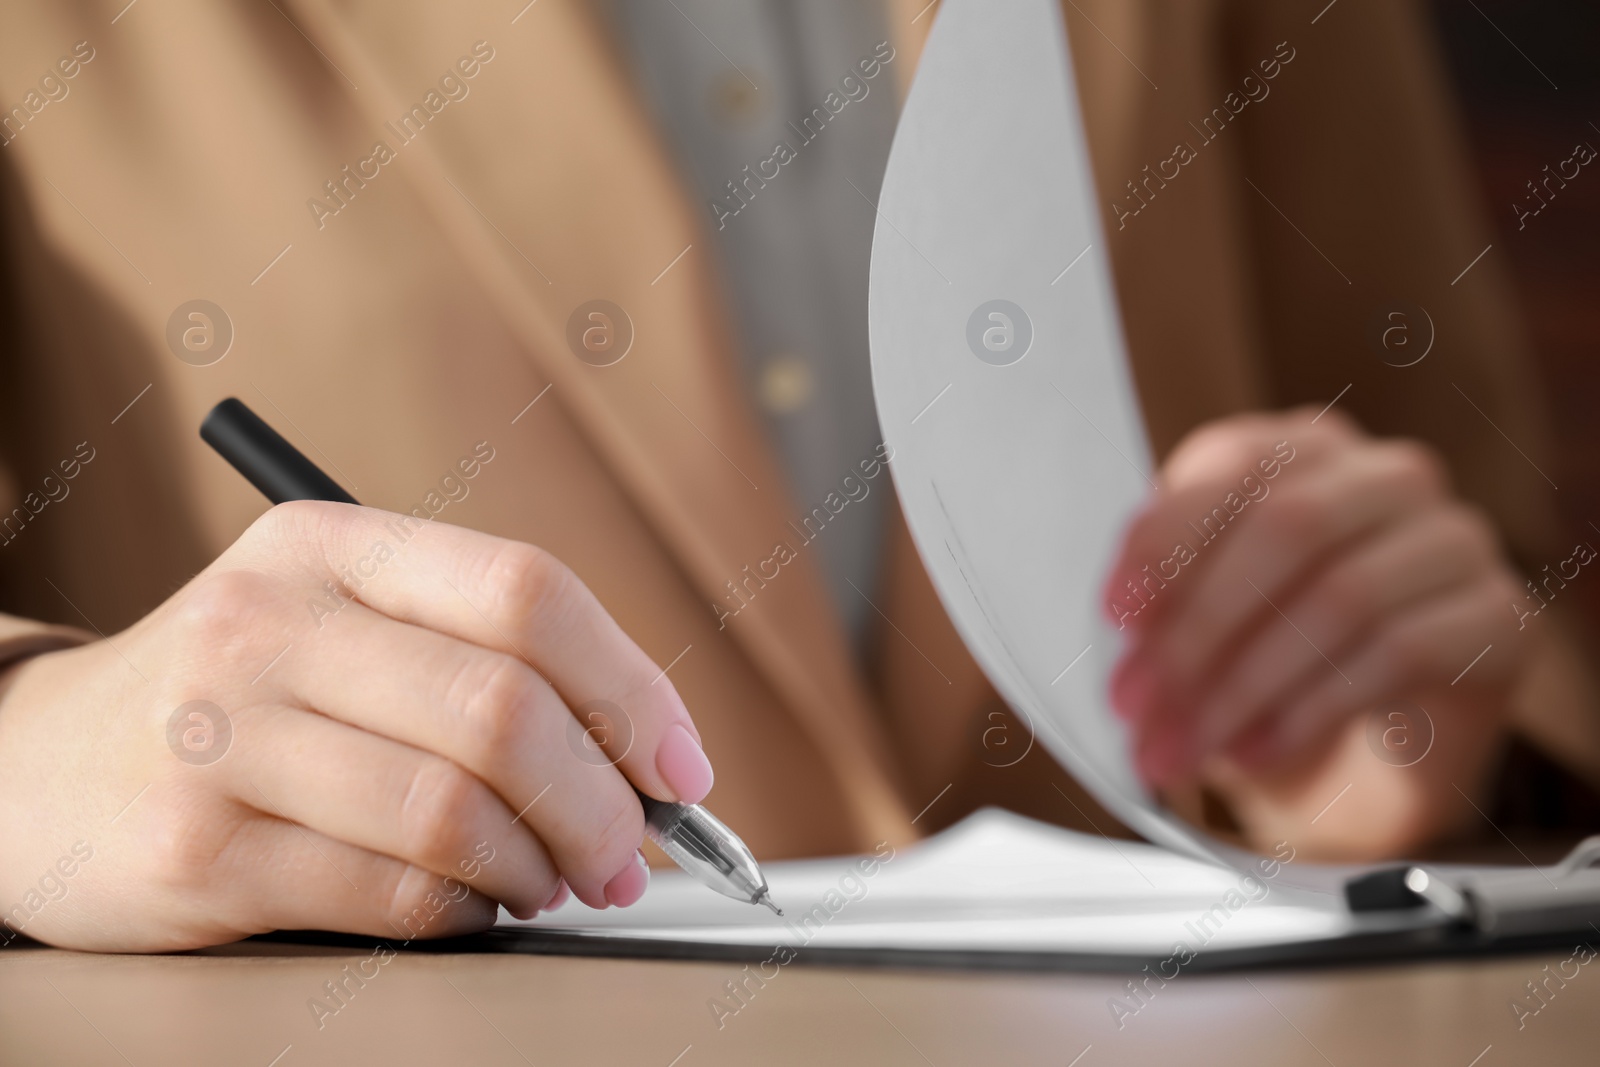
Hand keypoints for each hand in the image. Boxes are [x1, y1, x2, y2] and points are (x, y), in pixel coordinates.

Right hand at [0, 502, 712, 950]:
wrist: (35, 768)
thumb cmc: (237, 696)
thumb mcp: (338, 626)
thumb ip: (477, 660)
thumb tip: (647, 758)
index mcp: (331, 546)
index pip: (526, 591)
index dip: (631, 686)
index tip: (681, 765)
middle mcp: (270, 623)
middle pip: (504, 708)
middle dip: (604, 803)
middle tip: (631, 854)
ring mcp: (223, 734)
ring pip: (455, 809)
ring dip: (541, 867)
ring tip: (552, 883)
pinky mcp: (197, 850)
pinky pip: (393, 891)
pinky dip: (468, 912)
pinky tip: (476, 906)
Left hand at [1102, 410, 1529, 856]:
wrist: (1356, 772)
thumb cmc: (1267, 676)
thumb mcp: (1196, 633)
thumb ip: (1163, 608)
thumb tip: (1126, 631)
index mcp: (1303, 451)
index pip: (1234, 459)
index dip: (1169, 536)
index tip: (1117, 614)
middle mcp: (1387, 478)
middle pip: (1289, 526)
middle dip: (1199, 627)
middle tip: (1138, 704)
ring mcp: (1455, 542)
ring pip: (1342, 596)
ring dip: (1244, 686)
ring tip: (1188, 747)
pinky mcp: (1501, 620)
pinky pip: (1400, 654)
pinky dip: (1310, 711)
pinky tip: (1256, 751)